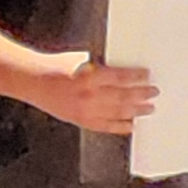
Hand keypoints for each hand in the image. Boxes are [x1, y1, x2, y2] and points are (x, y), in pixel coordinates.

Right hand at [37, 54, 156, 135]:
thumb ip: (100, 68)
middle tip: (154, 93)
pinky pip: (105, 126)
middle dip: (141, 95)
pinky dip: (120, 126)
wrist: (34, 82)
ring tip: (148, 109)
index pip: (120, 78)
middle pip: (123, 97)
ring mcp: (86, 111)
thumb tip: (120, 71)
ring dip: (136, 111)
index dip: (136, 77)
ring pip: (118, 113)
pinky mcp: (81, 121)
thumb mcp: (80, 60)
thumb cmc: (55, 67)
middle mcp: (90, 96)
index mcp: (89, 77)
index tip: (147, 76)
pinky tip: (131, 125)